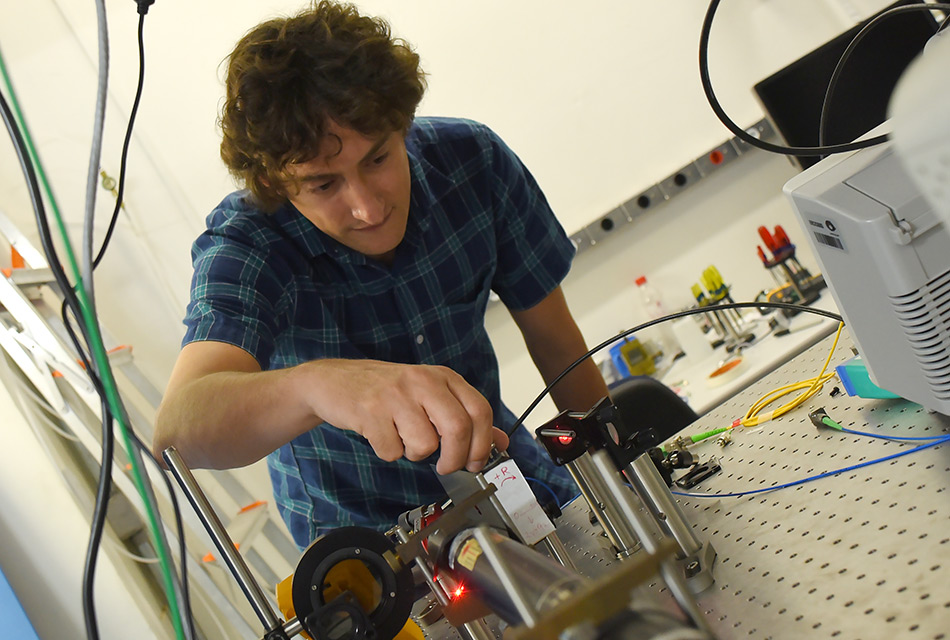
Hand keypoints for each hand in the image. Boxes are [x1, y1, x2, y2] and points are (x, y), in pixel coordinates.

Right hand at [305, 359, 508, 473]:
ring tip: (403, 439)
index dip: (482, 443)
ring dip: (415, 454)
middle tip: (446, 466)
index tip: (474, 461)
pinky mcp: (370, 411)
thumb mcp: (431, 397)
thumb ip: (466, 418)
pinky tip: (382, 435)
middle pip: (457, 429)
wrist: (335, 381)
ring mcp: (396, 395)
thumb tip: (501, 442)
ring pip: (424, 444)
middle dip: (455, 458)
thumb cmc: (387, 392)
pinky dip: (389, 452)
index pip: (479, 410)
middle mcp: (422, 381)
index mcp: (443, 377)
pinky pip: (392, 451)